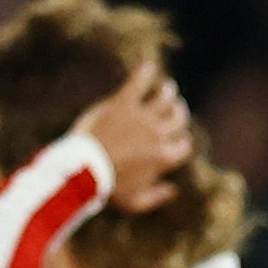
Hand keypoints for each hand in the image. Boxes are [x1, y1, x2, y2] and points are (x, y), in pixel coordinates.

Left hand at [80, 71, 188, 211]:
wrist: (84, 170)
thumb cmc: (109, 188)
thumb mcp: (134, 202)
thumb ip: (156, 197)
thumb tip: (173, 190)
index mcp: (164, 157)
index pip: (184, 145)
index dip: (182, 142)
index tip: (178, 139)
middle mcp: (158, 134)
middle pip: (178, 118)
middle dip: (179, 113)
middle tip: (177, 106)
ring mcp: (143, 117)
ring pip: (164, 98)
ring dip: (168, 92)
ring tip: (168, 87)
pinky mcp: (124, 103)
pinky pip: (139, 82)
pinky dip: (145, 72)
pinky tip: (148, 65)